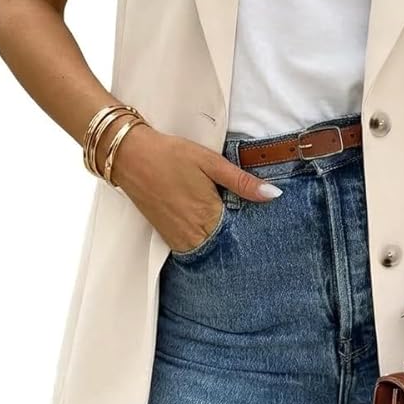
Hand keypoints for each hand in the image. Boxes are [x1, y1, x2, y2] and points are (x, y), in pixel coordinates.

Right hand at [100, 123, 281, 252]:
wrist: (130, 156)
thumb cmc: (171, 155)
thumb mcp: (211, 162)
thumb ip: (242, 182)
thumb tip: (273, 195)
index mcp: (209, 214)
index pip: (241, 235)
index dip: (253, 230)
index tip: (264, 226)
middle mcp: (193, 232)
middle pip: (225, 245)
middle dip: (237, 238)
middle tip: (248, 226)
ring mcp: (177, 236)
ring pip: (208, 249)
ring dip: (219, 241)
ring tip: (228, 224)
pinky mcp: (166, 235)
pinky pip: (191, 247)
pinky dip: (202, 240)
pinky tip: (207, 225)